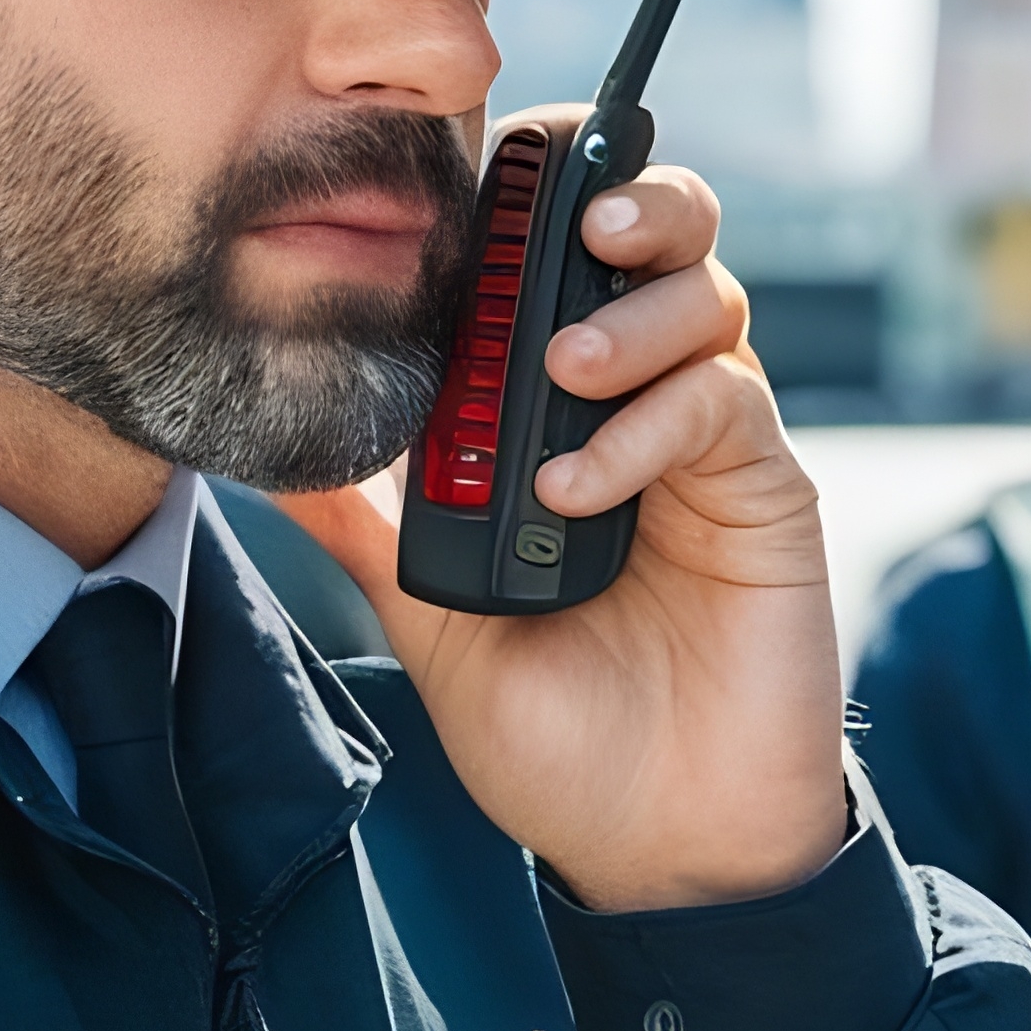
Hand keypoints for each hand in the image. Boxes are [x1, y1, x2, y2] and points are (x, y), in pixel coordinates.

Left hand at [280, 113, 850, 913]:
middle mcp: (645, 408)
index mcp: (565, 420)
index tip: (476, 185)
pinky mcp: (766, 491)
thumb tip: (264, 463)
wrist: (658, 845)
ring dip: (630, 312)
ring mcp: (710, 446)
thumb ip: (371, 530)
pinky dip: (649, 421)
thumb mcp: (432, 623)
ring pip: (706, 295)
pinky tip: (584, 484)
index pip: (558, 269)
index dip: (532, 206)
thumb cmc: (558, 738)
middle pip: (663, 241)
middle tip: (571, 219)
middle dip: (624, 197)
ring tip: (563, 369)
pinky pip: (724, 401)